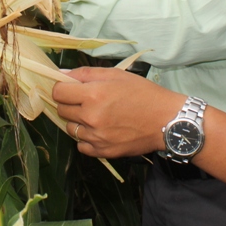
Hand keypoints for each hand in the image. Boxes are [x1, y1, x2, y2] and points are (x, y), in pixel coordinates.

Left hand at [53, 67, 184, 158]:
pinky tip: (100, 130)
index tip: (71, 88)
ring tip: (97, 116)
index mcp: (93, 94)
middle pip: (62, 110)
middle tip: (87, 101)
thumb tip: (61, 73)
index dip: (63, 88)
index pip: (58, 92)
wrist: (166, 120)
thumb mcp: (116, 74)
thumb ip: (85, 73)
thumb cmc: (143, 93)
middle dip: (70, 103)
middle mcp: (91, 117)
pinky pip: (81, 146)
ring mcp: (96, 137)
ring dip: (78, 121)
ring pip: (70, 129)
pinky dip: (87, 139)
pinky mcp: (103, 151)